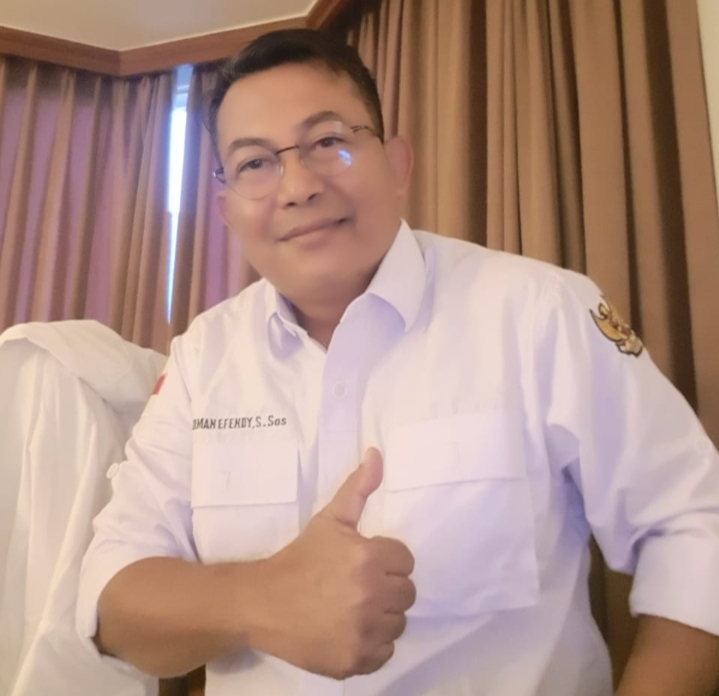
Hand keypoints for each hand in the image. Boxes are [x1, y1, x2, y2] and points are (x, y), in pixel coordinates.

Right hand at [256, 447, 415, 678]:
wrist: (262, 602)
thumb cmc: (299, 558)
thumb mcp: (330, 519)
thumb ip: (359, 487)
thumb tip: (377, 453)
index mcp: (369, 557)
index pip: (405, 560)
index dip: (386, 560)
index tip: (364, 563)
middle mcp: (371, 595)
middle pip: (407, 593)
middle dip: (387, 588)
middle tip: (357, 586)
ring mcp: (364, 632)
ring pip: (398, 623)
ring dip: (382, 616)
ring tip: (352, 608)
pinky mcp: (355, 660)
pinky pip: (385, 652)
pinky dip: (371, 645)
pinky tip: (349, 631)